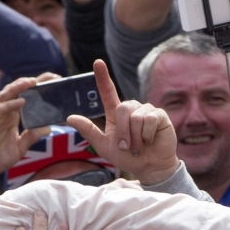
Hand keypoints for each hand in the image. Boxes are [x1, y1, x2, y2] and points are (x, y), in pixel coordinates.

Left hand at [72, 60, 181, 184]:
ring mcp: (146, 111)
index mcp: (115, 114)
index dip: (103, 77)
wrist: (149, 167)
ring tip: (139, 146)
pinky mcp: (159, 116)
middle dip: (123, 132)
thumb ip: (89, 131)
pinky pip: (149, 120)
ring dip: (135, 137)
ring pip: (135, 116)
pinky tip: (150, 140)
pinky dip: (146, 135)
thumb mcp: (104, 146)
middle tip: (127, 147)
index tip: (97, 62)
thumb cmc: (127, 157)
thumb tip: (70, 117)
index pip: (108, 92)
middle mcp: (131, 109)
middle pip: (122, 109)